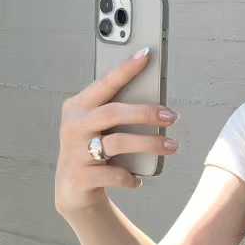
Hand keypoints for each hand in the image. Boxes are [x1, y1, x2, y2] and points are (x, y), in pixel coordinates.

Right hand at [55, 49, 179, 217]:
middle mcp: (73, 126)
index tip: (147, 55)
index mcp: (78, 107)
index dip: (126, 69)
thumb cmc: (92, 148)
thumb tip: (156, 101)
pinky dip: (130, 177)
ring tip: (171, 146)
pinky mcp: (80, 178)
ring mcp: (74, 152)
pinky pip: (114, 174)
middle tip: (172, 116)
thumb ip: (118, 112)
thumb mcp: (99, 127)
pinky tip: (137, 179)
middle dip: (146, 113)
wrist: (71, 189)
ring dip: (150, 144)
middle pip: (113, 113)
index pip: (104, 83)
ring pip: (118, 143)